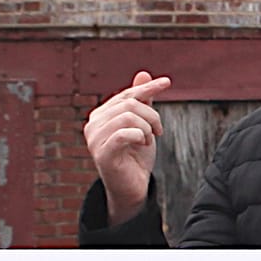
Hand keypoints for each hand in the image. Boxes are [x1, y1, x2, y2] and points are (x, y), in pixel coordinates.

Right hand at [84, 72, 171, 225]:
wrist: (133, 187)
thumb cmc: (136, 156)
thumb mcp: (143, 124)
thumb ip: (141, 101)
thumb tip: (143, 73)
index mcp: (100, 116)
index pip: (125, 95)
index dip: (147, 88)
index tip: (167, 83)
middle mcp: (93, 125)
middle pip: (128, 103)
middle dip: (151, 115)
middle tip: (159, 131)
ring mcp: (95, 139)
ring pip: (127, 116)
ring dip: (147, 127)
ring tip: (149, 139)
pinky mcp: (102, 153)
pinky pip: (124, 133)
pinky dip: (140, 136)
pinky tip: (143, 143)